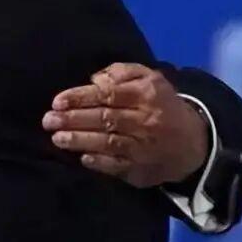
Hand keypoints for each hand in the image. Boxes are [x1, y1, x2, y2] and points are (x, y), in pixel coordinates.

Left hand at [42, 62, 209, 187]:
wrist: (193, 141)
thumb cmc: (160, 104)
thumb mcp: (148, 78)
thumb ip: (122, 72)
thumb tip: (94, 79)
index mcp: (146, 94)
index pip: (109, 95)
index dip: (81, 98)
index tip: (57, 101)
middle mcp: (146, 120)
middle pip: (105, 119)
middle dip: (74, 120)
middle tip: (48, 120)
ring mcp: (144, 147)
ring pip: (109, 143)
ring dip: (80, 141)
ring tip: (57, 138)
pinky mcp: (142, 168)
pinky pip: (118, 166)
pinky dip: (100, 162)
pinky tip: (82, 158)